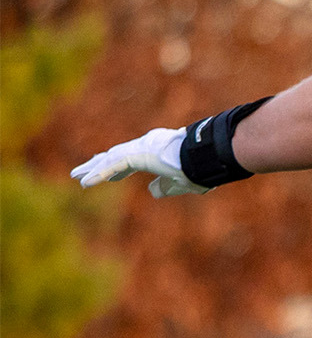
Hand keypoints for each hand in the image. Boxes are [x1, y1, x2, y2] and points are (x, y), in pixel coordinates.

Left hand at [71, 127, 208, 197]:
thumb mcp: (181, 183)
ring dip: (93, 168)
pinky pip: (113, 165)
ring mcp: (142, 148)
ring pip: (111, 159)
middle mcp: (147, 146)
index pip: (130, 160)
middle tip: (81, 172)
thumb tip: (153, 191)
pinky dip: (99, 174)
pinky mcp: (139, 154)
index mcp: (157, 153)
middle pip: (116, 156)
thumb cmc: (200, 169)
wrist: (209, 158)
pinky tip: (86, 183)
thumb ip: (166, 187)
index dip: (116, 168)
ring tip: (77, 176)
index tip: (108, 176)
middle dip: (98, 164)